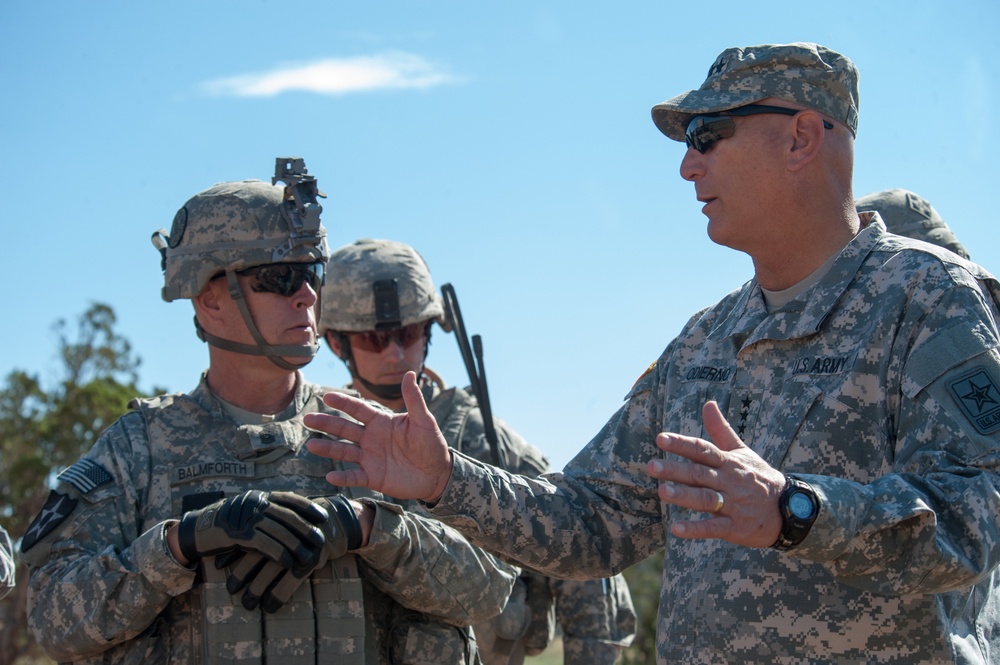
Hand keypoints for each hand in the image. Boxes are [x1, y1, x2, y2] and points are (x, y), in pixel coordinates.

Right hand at [176, 490, 324, 569]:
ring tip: (309, 557)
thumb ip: (269, 511)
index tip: (323, 517)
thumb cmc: (229, 524)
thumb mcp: (250, 512)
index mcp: (261, 496)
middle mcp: (255, 503)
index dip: (308, 508)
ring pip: (279, 531)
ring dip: (296, 545)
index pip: (289, 499)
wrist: (199, 531)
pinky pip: (264, 544)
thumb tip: (296, 515)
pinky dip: (279, 554)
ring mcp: (247, 517)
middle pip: (287, 516)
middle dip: (306, 529)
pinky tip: (289, 563)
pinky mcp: (239, 534)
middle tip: (321, 540)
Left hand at [221, 495, 362, 612]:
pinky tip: (269, 607)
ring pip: (269, 572)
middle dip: (240, 576)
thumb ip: (264, 526)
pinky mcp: (309, 561)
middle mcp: (283, 535)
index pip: (246, 539)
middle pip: (254, 557)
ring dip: (256, 590)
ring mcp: (297, 548)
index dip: (231, 554)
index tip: (218, 566)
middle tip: (230, 590)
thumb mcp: (284, 518)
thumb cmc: (303, 522)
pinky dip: (277, 596)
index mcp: (274, 522)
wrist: (335, 523)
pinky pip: (289, 583)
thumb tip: (233, 538)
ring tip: (247, 604)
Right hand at [305, 372, 453, 501]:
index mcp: (381, 422)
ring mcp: (370, 458)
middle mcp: (371, 438)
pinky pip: (354, 476)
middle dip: (326, 423)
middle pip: (344, 429)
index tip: (327, 396)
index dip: (343, 403)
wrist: (438, 473)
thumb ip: (414, 400)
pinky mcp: (373, 477)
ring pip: (344, 451)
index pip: (358, 409)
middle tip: (308, 419)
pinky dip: (343, 477)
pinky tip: (331, 476)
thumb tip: (410, 373)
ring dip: (328, 448)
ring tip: (311, 444)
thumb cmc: (432, 444)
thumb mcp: (424, 420)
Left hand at [648, 401, 785, 546]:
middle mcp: (729, 481)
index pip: (702, 449)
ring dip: (684, 496)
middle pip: (700, 474)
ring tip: (662, 492)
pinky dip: (696, 529)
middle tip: (652, 467)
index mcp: (728, 462)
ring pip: (706, 499)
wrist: (789, 507)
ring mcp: (733, 504)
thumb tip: (708, 403)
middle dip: (676, 470)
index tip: (660, 439)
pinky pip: (714, 527)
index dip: (682, 444)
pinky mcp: (736, 527)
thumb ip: (720, 430)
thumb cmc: (758, 476)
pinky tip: (676, 529)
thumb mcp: (742, 451)